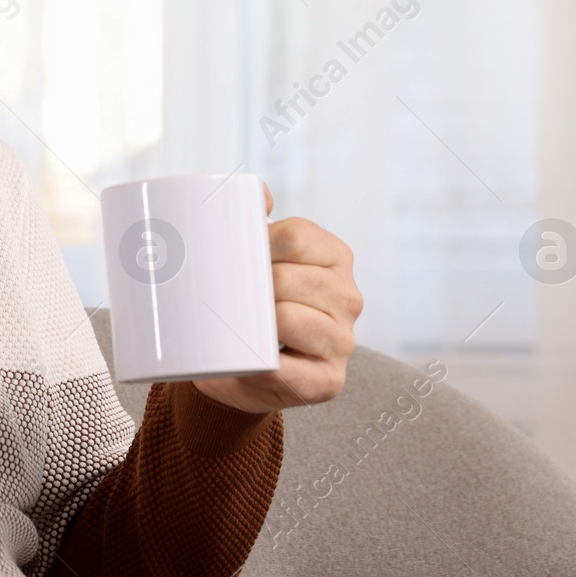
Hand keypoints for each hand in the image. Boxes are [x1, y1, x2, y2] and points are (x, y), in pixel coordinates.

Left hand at [192, 182, 361, 413]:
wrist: (239, 367)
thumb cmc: (248, 304)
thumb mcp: (256, 259)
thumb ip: (255, 222)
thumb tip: (260, 196)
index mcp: (334, 256)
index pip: (295, 236)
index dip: (258, 243)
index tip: (236, 254)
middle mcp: (348, 297)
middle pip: (287, 278)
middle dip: (250, 287)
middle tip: (227, 296)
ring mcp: (343, 341)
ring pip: (288, 319)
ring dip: (254, 324)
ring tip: (239, 326)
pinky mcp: (329, 381)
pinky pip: (287, 369)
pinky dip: (260, 366)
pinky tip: (249, 362)